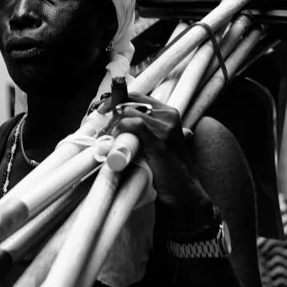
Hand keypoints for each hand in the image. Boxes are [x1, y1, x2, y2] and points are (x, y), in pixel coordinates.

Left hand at [108, 95, 209, 216]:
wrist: (182, 190)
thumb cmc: (167, 168)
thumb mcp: (159, 141)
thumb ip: (145, 128)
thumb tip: (119, 121)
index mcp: (169, 113)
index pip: (137, 96)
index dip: (118, 101)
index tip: (104, 110)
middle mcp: (169, 115)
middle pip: (131, 101)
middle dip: (113, 110)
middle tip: (104, 126)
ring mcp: (165, 126)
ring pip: (130, 111)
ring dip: (115, 123)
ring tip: (111, 137)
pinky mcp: (159, 139)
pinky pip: (134, 123)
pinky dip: (122, 129)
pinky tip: (118, 139)